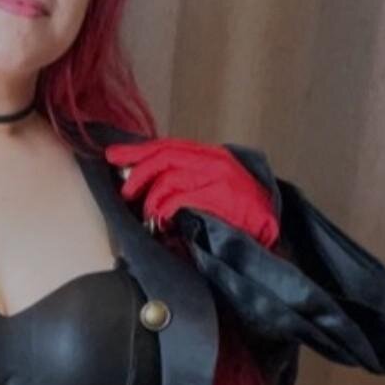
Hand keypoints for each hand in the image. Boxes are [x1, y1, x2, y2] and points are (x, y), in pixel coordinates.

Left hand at [104, 137, 279, 247]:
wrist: (270, 239)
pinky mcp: (217, 196)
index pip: (169, 146)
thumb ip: (187, 183)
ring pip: (167, 179)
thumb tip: (150, 186)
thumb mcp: (215, 191)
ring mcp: (217, 177)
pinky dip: (165, 212)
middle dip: (139, 174)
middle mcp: (215, 162)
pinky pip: (178, 199)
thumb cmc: (242, 221)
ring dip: (152, 201)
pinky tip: (164, 223)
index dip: (138, 150)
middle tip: (126, 193)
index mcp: (213, 158)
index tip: (114, 155)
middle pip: (164, 156)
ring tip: (151, 217)